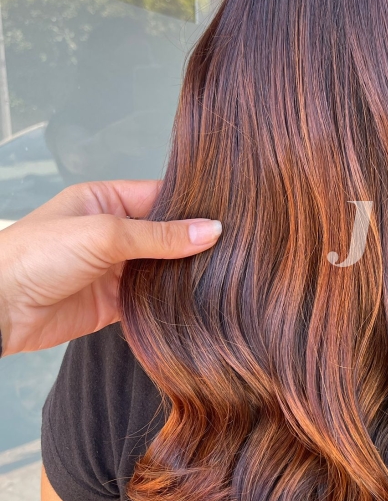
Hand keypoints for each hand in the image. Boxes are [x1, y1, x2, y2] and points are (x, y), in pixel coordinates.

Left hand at [0, 180, 221, 354]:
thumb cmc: (37, 256)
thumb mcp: (103, 234)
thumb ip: (159, 235)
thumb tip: (210, 230)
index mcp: (105, 200)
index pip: (160, 196)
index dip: (192, 206)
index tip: (230, 215)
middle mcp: (112, 232)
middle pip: (164, 235)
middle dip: (193, 242)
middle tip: (236, 247)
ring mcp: (113, 269)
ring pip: (161, 269)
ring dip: (185, 273)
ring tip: (227, 273)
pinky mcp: (113, 304)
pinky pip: (150, 300)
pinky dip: (171, 301)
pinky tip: (198, 300)